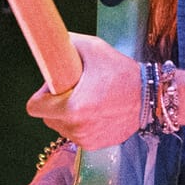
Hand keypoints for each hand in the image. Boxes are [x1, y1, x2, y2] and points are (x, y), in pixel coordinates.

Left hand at [26, 33, 142, 148]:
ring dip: (68, 115)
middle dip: (55, 104)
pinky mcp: (96, 145)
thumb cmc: (122, 73)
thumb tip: (50, 39)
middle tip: (75, 90)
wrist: (151, 96)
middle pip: (47, 117)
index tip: (57, 85)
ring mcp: (86, 140)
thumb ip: (66, 43)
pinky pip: (77, 134)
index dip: (42, 94)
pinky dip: (82, 124)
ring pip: (62, 127)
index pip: (34, 107)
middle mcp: (77, 129)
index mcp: (72, 108)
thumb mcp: (93, 48)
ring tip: (90, 100)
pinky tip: (98, 111)